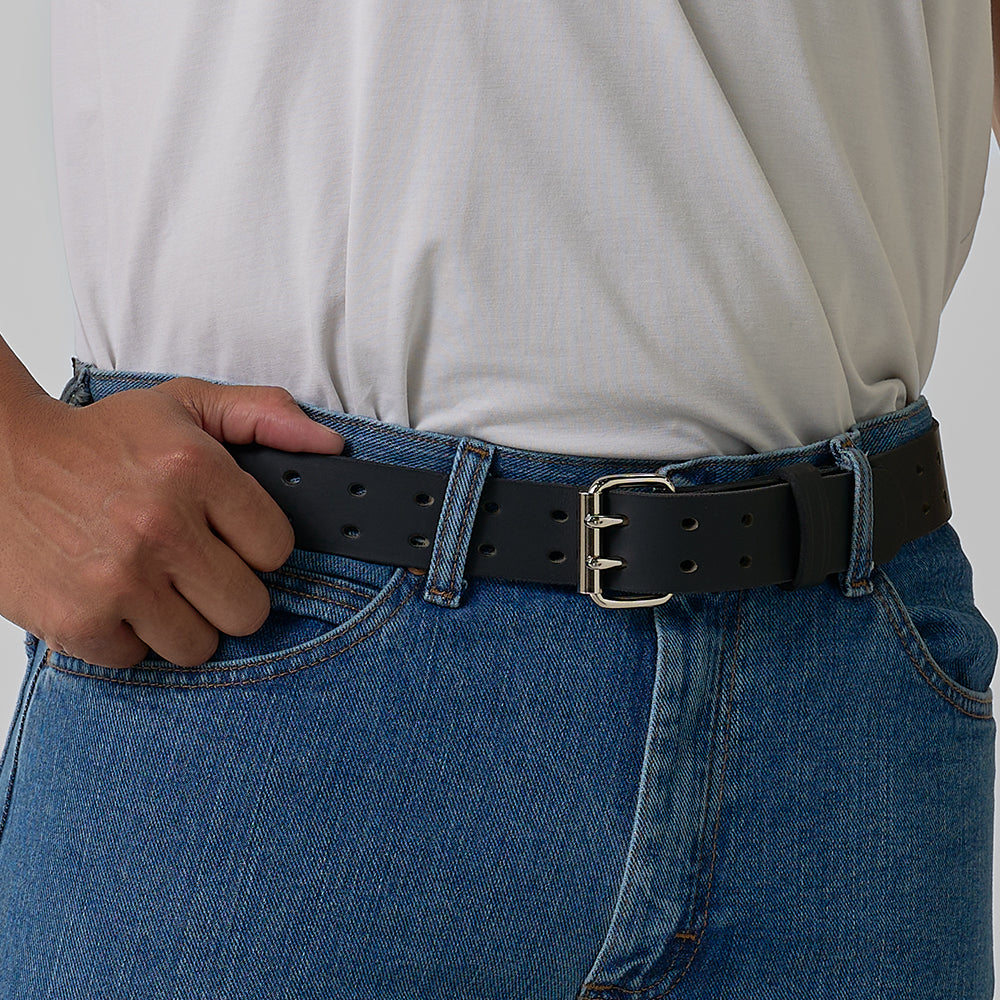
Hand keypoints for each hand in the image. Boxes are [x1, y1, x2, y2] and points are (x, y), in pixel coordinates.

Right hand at [0, 377, 344, 668]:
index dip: (255, 547)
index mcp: (195, 471)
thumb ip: (263, 415)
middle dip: (227, 592)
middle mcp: (161, 527)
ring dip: (180, 622)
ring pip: (199, 646)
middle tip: (193, 568)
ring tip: (151, 584)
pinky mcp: (77, 622)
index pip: (277, 550)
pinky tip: (110, 598)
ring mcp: (119, 579)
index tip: (229, 537)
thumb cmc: (97, 439)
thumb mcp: (183, 405)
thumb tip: (330, 446)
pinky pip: (137, 660)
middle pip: (249, 609)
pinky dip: (126, 637)